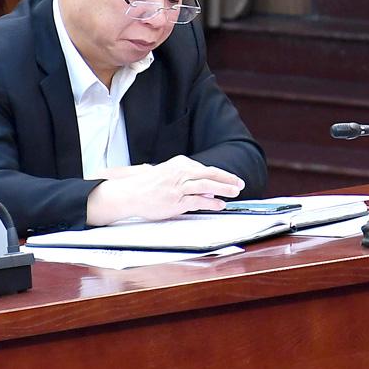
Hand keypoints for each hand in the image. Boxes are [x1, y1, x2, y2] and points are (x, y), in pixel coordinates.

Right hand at [86, 156, 245, 224]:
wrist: (129, 194)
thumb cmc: (148, 185)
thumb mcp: (168, 174)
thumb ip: (187, 178)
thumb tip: (208, 187)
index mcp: (180, 163)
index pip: (205, 168)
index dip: (221, 175)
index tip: (230, 179)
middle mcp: (180, 173)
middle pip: (210, 174)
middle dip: (227, 179)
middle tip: (239, 184)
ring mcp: (178, 187)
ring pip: (207, 185)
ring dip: (224, 189)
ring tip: (235, 192)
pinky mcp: (175, 201)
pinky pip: (198, 201)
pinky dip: (211, 202)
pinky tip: (220, 204)